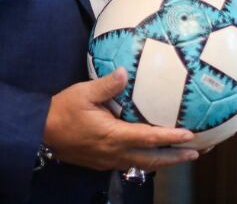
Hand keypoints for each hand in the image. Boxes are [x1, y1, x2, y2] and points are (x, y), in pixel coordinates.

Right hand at [43, 69, 197, 171]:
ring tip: (179, 156)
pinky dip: (145, 160)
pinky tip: (150, 154)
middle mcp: (114, 152)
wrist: (40, 132)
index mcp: (113, 135)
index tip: (189, 136)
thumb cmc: (62, 110)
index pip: (149, 138)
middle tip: (196, 153)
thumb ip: (106, 84)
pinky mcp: (102, 163)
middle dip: (175, 158)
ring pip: (142, 164)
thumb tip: (124, 72)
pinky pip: (129, 163)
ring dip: (162, 161)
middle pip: (152, 159)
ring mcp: (108, 160)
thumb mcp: (83, 92)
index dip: (171, 138)